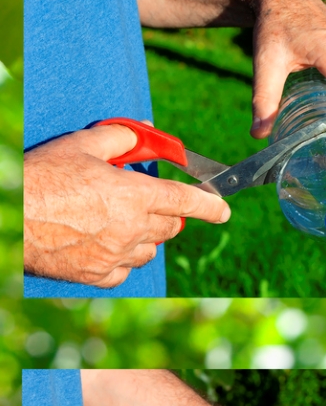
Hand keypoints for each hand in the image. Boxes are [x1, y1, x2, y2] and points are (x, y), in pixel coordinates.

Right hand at [24, 125, 231, 287]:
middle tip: (152, 206)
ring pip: (150, 250)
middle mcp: (131, 229)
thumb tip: (144, 130)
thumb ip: (121, 137)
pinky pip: (126, 270)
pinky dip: (123, 259)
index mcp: (133, 196)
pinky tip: (107, 245)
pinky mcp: (98, 275)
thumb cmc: (41, 177)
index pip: (186, 201)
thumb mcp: (81, 145)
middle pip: (171, 227)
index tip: (224, 210)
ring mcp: (116, 255)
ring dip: (146, 237)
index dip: (210, 206)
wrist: (8, 218)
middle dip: (170, 216)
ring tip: (121, 223)